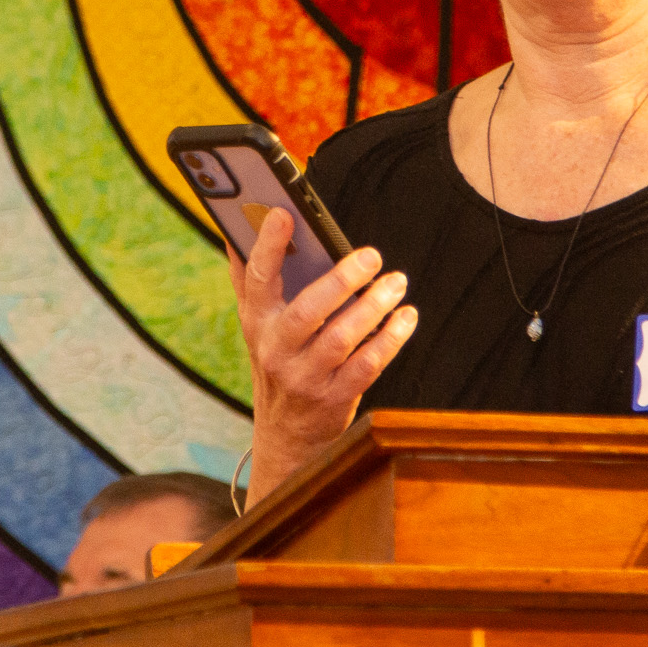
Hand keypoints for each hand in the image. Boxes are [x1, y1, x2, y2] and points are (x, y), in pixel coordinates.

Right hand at [228, 210, 416, 504]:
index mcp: (257, 322)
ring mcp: (306, 377)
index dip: (268, 246)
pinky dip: (390, 339)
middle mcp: (277, 350)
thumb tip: (241, 222)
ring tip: (397, 281)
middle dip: (341, 281)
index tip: (284, 212)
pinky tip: (406, 316)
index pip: (258, 280)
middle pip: (308, 311)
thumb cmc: (277, 360)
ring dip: (374, 306)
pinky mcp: (336, 398)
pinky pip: (367, 365)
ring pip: (342, 338)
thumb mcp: (257, 323)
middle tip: (372, 255)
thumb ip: (249, 276)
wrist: (285, 434)